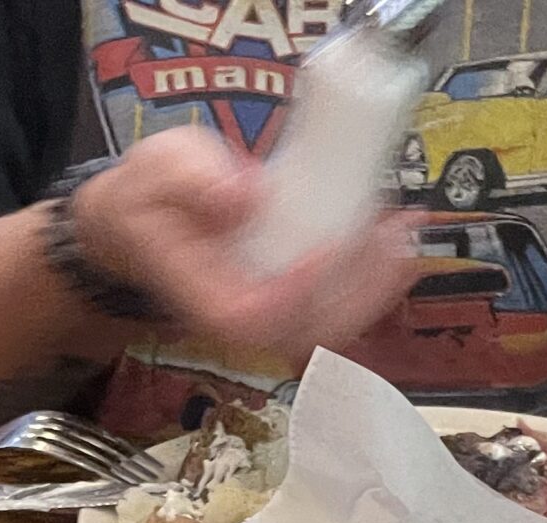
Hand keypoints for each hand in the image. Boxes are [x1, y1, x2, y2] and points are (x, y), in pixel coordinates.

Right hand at [70, 126, 416, 359]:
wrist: (143, 223)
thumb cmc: (150, 199)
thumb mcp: (156, 168)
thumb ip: (191, 178)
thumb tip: (244, 195)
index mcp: (203, 295)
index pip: (251, 316)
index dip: (293, 291)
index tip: (325, 244)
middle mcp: (241, 316)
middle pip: (306, 330)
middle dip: (357, 289)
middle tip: (388, 237)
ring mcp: (270, 313)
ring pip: (331, 326)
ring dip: (376, 285)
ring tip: (403, 236)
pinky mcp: (293, 300)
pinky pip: (341, 308)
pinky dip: (375, 280)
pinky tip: (397, 244)